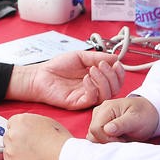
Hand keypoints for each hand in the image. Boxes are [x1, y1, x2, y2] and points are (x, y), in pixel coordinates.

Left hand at [2, 113, 70, 159]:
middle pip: (8, 139)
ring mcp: (11, 155)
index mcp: (19, 122)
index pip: (11, 124)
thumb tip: (28, 128)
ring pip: (8, 154)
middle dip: (18, 143)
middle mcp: (11, 136)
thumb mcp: (48, 122)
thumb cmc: (61, 143)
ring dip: (17, 156)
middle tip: (32, 148)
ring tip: (35, 159)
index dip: (21, 130)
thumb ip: (32, 122)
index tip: (27, 136)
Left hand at [6, 51, 124, 109]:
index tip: (117, 63)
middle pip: (115, 88)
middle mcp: (95, 89)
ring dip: (103, 81)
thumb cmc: (58, 66)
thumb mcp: (80, 56)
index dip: (119, 73)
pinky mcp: (79, 103)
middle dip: (112, 76)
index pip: (116, 80)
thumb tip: (114, 58)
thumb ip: (96, 57)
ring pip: (106, 95)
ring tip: (93, 70)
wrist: (40, 75)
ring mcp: (87, 97)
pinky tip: (85, 78)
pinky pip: (92, 98)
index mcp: (97, 78)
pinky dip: (92, 87)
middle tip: (102, 65)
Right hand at [86, 96, 159, 143]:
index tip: (122, 140)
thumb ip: (121, 124)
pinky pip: (96, 136)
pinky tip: (117, 139)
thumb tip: (107, 129)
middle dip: (106, 141)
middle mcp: (99, 111)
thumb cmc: (144, 115)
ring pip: (93, 136)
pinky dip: (105, 140)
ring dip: (106, 141)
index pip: (96, 128)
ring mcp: (99, 117)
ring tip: (121, 139)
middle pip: (92, 133)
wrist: (149, 113)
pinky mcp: (101, 124)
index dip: (107, 138)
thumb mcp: (136, 120)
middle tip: (122, 140)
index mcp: (107, 107)